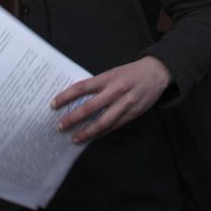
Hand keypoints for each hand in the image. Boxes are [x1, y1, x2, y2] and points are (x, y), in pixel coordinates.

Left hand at [51, 56, 171, 142]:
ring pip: (103, 122)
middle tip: (60, 127)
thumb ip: (98, 85)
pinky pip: (115, 126)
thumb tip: (78, 100)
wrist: (157, 72)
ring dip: (87, 132)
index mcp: (108, 78)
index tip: (53, 104)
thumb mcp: (113, 73)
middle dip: (73, 119)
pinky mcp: (134, 113)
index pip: (82, 88)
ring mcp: (126, 103)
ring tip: (75, 138)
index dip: (66, 97)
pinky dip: (102, 133)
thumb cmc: (131, 72)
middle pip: (90, 107)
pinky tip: (93, 137)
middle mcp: (116, 90)